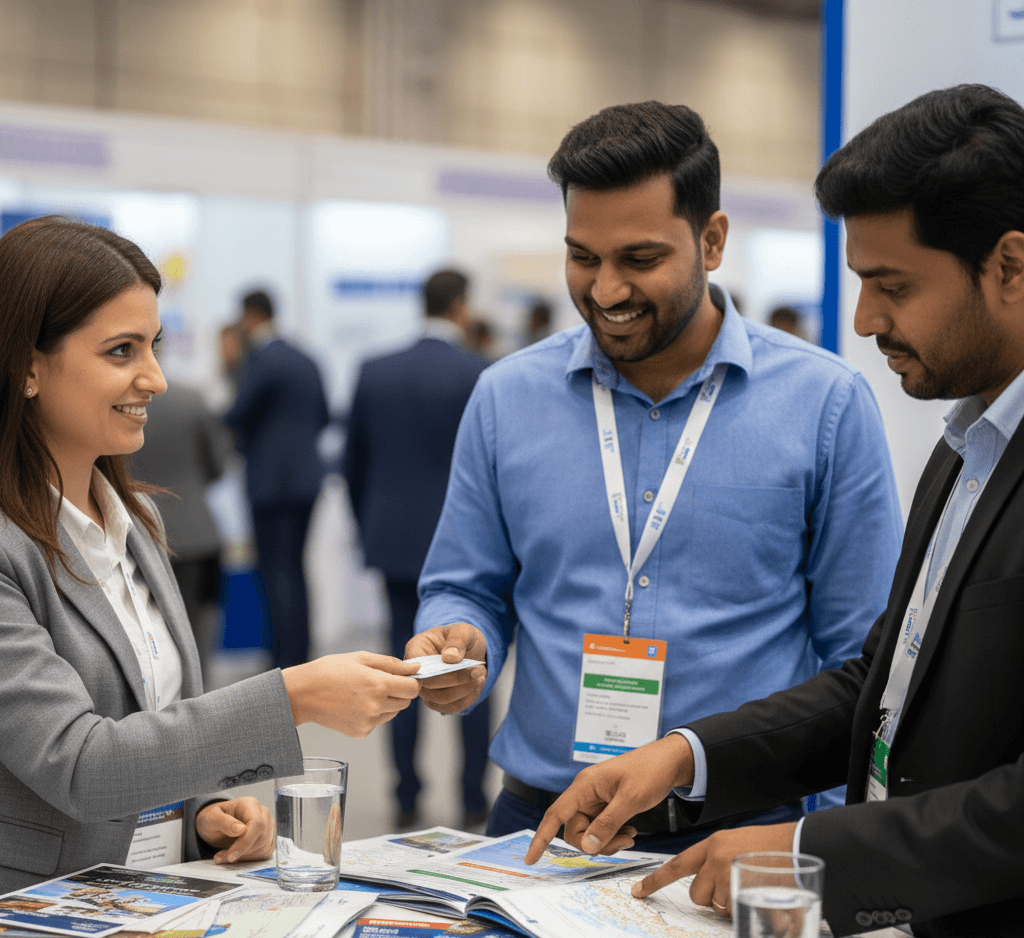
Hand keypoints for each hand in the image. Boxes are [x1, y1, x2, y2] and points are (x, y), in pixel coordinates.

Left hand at [196, 797, 274, 863]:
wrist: (216, 824)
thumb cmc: (214, 818)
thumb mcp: (211, 818)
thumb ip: (224, 822)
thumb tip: (241, 829)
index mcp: (251, 804)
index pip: (257, 824)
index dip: (245, 842)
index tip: (230, 856)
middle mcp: (263, 814)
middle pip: (260, 838)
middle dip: (240, 852)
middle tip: (220, 856)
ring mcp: (267, 827)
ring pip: (262, 848)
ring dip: (242, 857)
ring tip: (224, 855)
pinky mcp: (267, 840)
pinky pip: (262, 855)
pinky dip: (247, 859)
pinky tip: (235, 856)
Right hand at [282, 651, 420, 735]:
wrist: (302, 694)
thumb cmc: (330, 670)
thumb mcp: (362, 658)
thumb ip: (392, 664)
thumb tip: (415, 668)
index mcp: (379, 685)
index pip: (413, 688)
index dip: (412, 681)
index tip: (405, 676)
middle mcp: (376, 706)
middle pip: (406, 702)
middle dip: (400, 691)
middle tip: (381, 681)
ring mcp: (368, 722)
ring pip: (393, 713)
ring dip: (387, 703)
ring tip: (365, 692)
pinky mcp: (360, 732)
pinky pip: (378, 722)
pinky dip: (374, 713)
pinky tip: (355, 703)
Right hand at [405, 623, 486, 714]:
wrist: (469, 648)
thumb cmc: (461, 637)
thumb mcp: (463, 631)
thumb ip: (457, 640)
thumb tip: (449, 658)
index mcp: (416, 649)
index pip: (416, 666)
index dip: (435, 670)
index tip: (460, 663)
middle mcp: (416, 672)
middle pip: (429, 686)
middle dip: (457, 680)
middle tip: (478, 670)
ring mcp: (425, 689)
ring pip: (440, 700)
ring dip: (464, 691)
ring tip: (480, 675)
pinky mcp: (438, 701)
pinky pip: (450, 708)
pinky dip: (468, 699)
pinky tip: (478, 683)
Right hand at [525, 734, 693, 864]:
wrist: (670, 761)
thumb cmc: (650, 771)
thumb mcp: (630, 799)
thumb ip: (608, 823)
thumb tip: (588, 846)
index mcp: (585, 786)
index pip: (555, 814)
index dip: (541, 837)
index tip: (530, 858)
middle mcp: (586, 793)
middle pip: (575, 830)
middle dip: (595, 843)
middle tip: (622, 841)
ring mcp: (596, 800)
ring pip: (589, 833)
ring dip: (607, 841)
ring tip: (630, 835)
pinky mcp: (607, 806)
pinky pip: (600, 829)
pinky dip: (613, 835)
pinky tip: (630, 831)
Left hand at [630, 822, 797, 915]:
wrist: (797, 844)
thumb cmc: (771, 847)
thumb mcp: (737, 845)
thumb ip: (719, 861)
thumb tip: (712, 887)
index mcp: (712, 844)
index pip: (676, 865)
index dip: (656, 880)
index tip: (638, 892)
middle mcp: (715, 858)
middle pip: (696, 893)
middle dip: (710, 899)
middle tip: (732, 889)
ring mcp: (727, 874)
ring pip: (715, 905)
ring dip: (729, 905)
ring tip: (750, 888)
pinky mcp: (741, 889)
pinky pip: (733, 911)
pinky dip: (744, 910)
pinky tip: (758, 895)